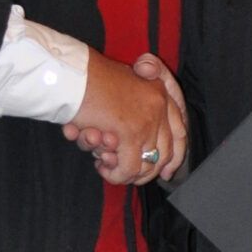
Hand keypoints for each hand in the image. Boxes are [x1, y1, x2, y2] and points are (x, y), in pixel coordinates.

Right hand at [62, 49, 187, 185]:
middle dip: (148, 172)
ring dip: (127, 173)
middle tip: (130, 178)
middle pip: (167, 152)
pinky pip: (129, 167)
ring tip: (108, 168)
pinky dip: (116, 174)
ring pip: (147, 164)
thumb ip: (134, 109)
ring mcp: (147, 119)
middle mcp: (159, 104)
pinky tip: (102, 169)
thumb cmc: (87, 80)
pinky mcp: (131, 132)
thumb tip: (137, 146)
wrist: (71, 73)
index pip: (180, 131)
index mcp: (159, 90)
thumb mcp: (120, 87)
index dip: (175, 156)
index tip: (166, 173)